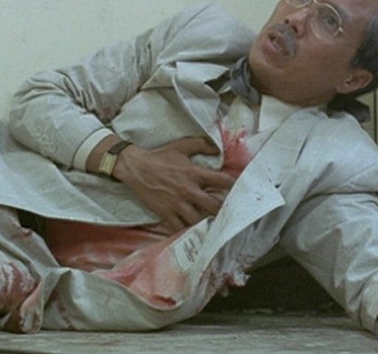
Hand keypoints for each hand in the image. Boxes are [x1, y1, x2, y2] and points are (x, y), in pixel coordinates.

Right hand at [113, 137, 235, 231]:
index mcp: (195, 173)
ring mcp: (177, 204)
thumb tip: (217, 148)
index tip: (241, 191)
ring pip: (199, 220)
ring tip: (214, 226)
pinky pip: (180, 228)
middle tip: (231, 215)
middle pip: (214, 206)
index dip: (234, 186)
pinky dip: (188, 231)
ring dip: (207, 223)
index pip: (222, 181)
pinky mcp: (166, 213)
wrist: (136, 168)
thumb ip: (201, 144)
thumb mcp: (182, 145)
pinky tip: (194, 233)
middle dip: (224, 211)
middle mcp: (189, 190)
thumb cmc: (160, 156)